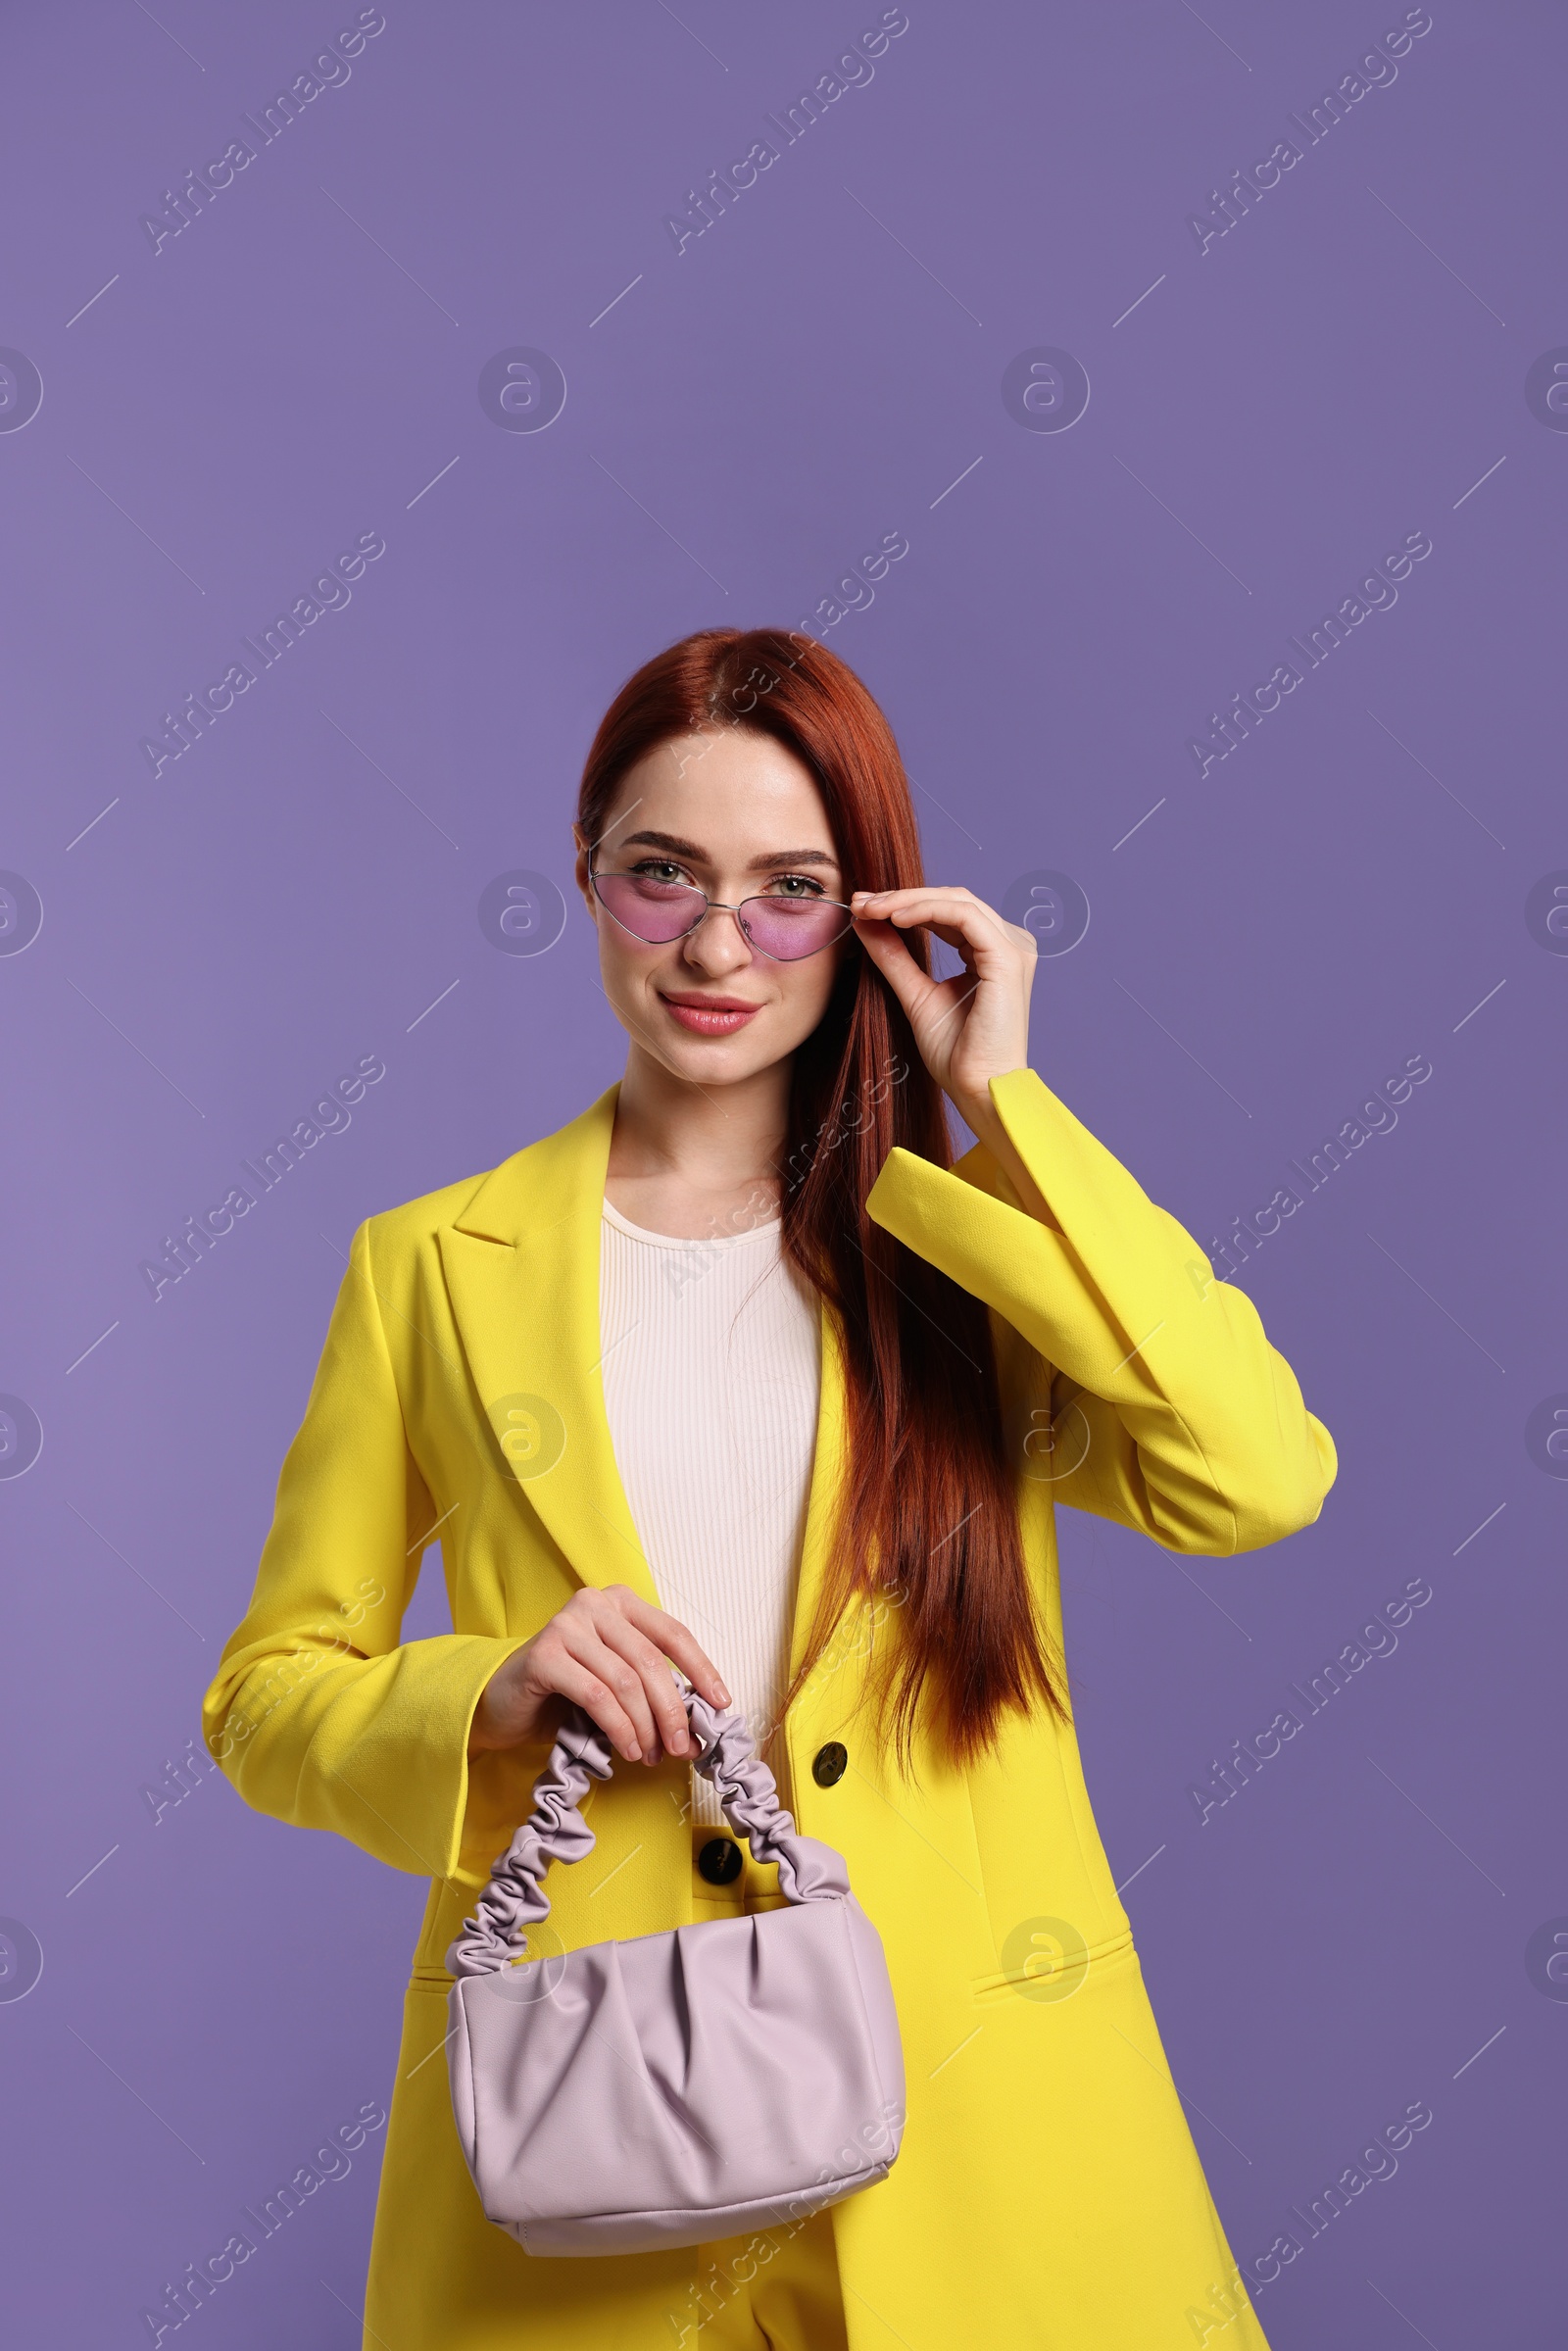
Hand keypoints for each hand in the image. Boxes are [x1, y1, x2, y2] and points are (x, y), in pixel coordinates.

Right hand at [469, 1584, 731, 1765]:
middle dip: (673, 1711)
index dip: (702, 1670)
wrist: (500, 1703)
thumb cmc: (564, 1694)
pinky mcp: (544, 1654)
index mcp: (619, 1602)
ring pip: (626, 1681)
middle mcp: (594, 1603)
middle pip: (651, 1662)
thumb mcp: (615, 1684)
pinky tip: (626, 1749)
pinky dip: (619, 1728)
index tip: (721, 1705)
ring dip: (645, 1726)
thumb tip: (698, 1727)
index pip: (672, 1633)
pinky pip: (597, 1696)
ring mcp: (566, 1625)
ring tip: (649, 1755)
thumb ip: (651, 1691)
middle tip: (682, 1748)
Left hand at [849, 884, 1035, 1131]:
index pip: (946, 912)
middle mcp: (1008, 945)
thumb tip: (864, 922)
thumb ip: (894, 957)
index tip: (862, 908)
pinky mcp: (1007, 958)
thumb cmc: (957, 1054)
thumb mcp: (916, 994)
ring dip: (908, 900)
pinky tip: (896, 918)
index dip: (903, 904)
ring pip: (956, 901)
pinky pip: (963, 916)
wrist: (979, 1087)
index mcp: (991, 953)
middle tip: (860, 902)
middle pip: (951, 899)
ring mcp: (1013, 949)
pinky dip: (926, 911)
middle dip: (901, 897)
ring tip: (871, 909)